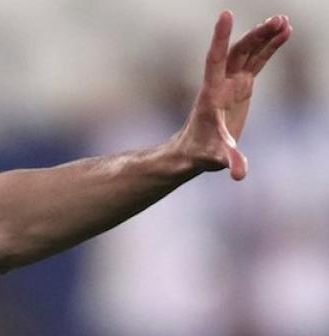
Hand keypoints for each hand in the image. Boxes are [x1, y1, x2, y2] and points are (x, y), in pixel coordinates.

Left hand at [174, 11, 291, 180]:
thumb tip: (240, 174)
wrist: (196, 152)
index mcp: (211, 94)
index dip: (220, 38)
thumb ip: (229, 161)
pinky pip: (256, 62)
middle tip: (278, 21)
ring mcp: (231, 83)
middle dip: (256, 36)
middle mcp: (220, 84)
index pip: (215, 59)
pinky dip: (269, 48)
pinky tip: (284, 34)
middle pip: (238, 52)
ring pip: (248, 53)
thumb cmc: (201, 153)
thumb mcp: (216, 157)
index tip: (225, 14)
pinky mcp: (241, 87)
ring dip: (265, 37)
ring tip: (284, 22)